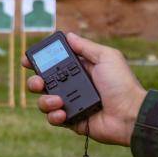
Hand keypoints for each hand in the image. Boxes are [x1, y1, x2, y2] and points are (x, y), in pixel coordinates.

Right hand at [22, 33, 146, 146]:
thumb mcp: (107, 57)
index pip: (54, 64)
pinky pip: (54, 119)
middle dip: (35, 82)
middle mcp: (73, 87)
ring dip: (45, 101)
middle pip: (43, 83)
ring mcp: (71, 104)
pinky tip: (63, 113)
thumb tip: (69, 35)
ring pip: (44, 102)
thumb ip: (86, 47)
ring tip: (58, 101)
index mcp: (80, 70)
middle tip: (39, 83)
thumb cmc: (122, 85)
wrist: (130, 114)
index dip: (39, 62)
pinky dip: (54, 116)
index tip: (27, 61)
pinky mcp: (72, 121)